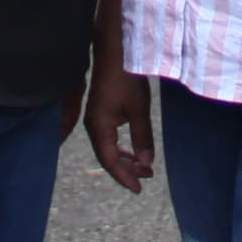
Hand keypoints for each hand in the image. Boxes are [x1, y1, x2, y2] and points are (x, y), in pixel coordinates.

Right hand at [85, 62, 154, 192]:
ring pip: (108, 147)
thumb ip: (141, 137)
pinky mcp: (100, 110)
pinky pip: (108, 136)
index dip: (124, 177)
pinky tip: (133, 148)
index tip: (139, 189)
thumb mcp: (139, 109)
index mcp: (99, 127)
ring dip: (125, 158)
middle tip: (147, 177)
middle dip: (127, 169)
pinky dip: (121, 146)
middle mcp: (93, 125)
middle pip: (107, 156)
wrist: (116, 51)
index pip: (110, 161)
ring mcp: (95, 117)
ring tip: (143, 166)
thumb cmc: (127, 79)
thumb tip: (146, 162)